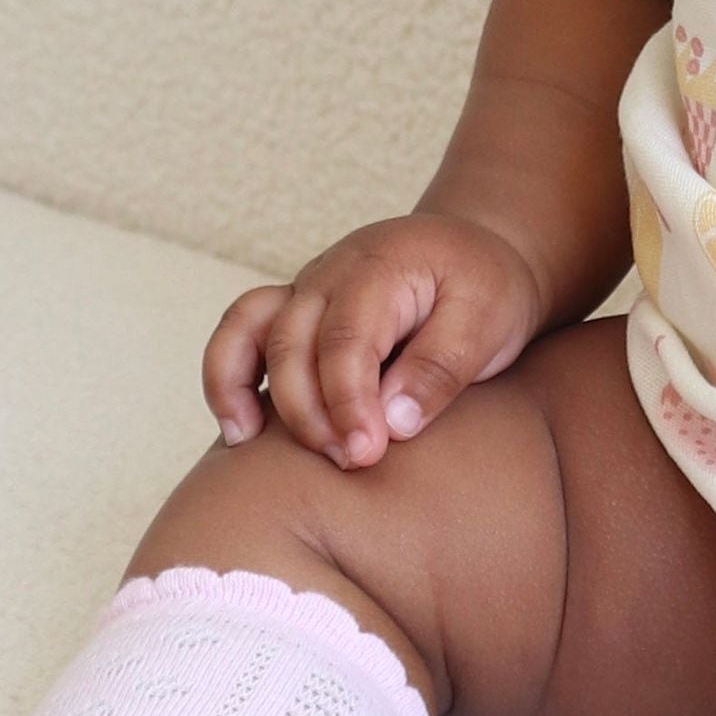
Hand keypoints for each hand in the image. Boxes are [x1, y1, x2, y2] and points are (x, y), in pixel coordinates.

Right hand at [200, 214, 549, 467]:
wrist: (477, 253)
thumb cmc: (487, 289)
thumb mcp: (488, 320)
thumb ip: (442, 367)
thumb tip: (394, 422)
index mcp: (380, 266)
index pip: (347, 339)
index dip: (349, 401)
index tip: (366, 452)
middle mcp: (330, 273)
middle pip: (292, 342)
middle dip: (312, 412)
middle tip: (350, 462)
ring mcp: (304, 291)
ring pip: (250, 332)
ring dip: (247, 391)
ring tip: (255, 448)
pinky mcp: (294, 314)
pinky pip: (240, 334)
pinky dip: (227, 376)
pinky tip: (239, 430)